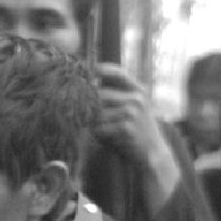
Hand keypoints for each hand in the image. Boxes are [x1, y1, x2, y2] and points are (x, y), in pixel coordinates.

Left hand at [95, 63, 178, 200]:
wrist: (151, 150)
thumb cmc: (134, 127)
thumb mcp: (132, 106)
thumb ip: (115, 95)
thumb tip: (86, 83)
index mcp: (137, 90)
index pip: (117, 73)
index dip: (99, 70)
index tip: (83, 70)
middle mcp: (136, 98)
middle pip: (100, 94)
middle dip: (83, 100)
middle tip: (69, 104)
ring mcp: (132, 113)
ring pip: (97, 112)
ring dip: (88, 120)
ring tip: (85, 124)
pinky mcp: (126, 128)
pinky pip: (99, 128)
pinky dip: (95, 132)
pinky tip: (97, 136)